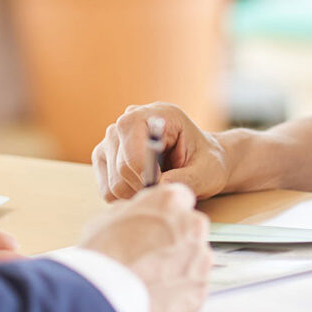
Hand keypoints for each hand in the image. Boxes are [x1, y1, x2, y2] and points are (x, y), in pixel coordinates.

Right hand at [78, 183, 212, 311]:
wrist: (105, 299)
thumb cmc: (102, 256)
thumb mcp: (109, 217)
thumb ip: (136, 213)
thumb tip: (141, 218)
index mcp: (170, 202)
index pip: (180, 198)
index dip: (166, 213)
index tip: (158, 223)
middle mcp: (193, 227)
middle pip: (191, 230)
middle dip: (175, 240)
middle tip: (151, 256)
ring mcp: (199, 261)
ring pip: (194, 260)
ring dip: (178, 267)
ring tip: (150, 280)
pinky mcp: (199, 291)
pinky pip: (192, 288)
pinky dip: (178, 292)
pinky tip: (155, 296)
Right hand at [93, 103, 228, 201]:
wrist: (201, 164)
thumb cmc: (206, 163)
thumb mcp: (207, 172)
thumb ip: (187, 179)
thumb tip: (159, 185)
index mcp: (157, 113)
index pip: (131, 136)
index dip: (145, 168)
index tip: (163, 184)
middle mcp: (129, 120)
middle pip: (122, 165)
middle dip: (145, 186)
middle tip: (166, 190)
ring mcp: (113, 138)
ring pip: (114, 182)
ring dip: (137, 195)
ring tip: (157, 189)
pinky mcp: (104, 157)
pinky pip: (107, 190)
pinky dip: (126, 199)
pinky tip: (144, 190)